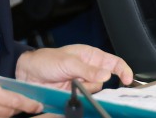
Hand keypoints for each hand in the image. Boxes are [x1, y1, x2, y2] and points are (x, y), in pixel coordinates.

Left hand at [15, 44, 132, 91]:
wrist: (28, 73)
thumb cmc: (47, 60)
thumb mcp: (69, 62)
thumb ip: (88, 70)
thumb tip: (106, 75)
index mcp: (91, 56)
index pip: (113, 62)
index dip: (123, 70)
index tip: (127, 79)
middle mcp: (88, 69)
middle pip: (104, 80)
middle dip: (96, 81)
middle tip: (84, 81)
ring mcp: (81, 82)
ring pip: (94, 90)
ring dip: (84, 89)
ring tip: (70, 83)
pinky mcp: (74, 93)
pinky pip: (83, 98)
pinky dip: (78, 97)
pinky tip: (68, 91)